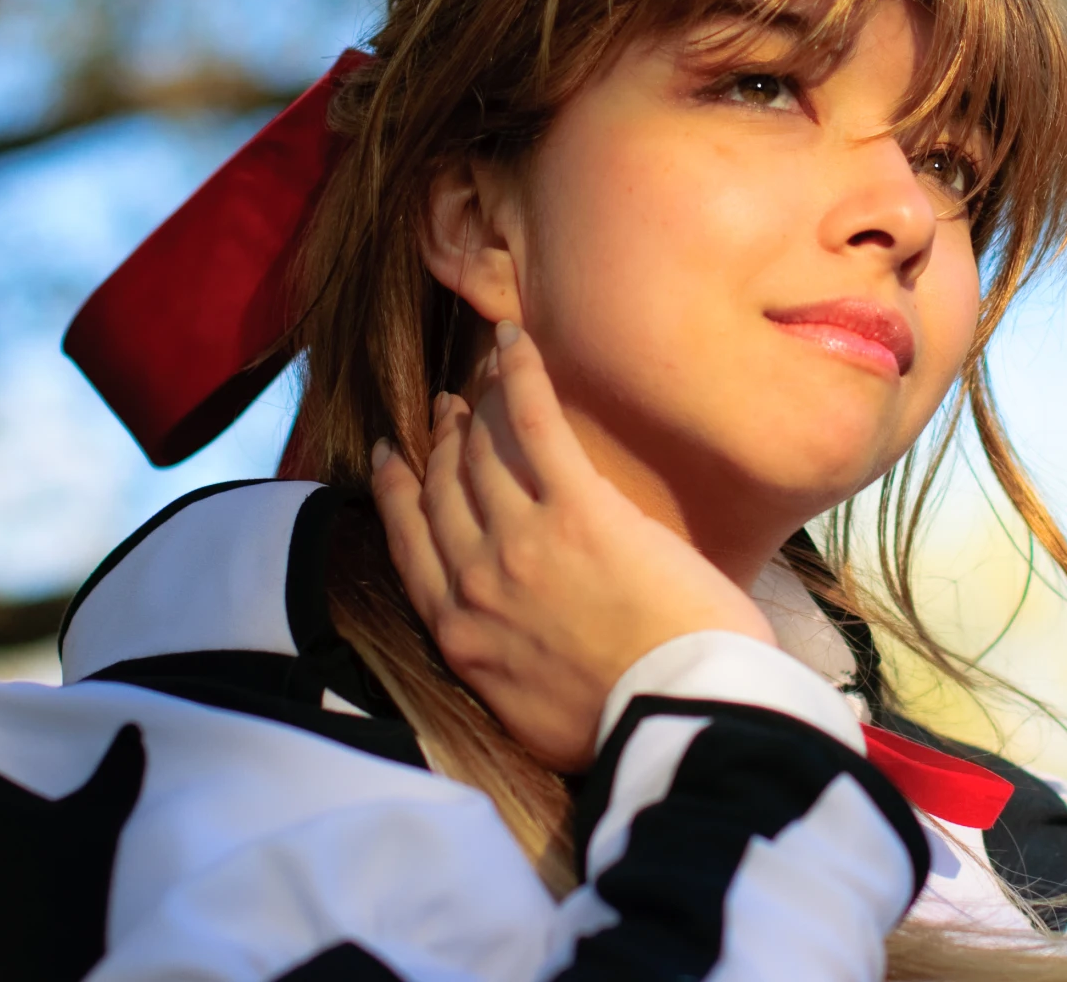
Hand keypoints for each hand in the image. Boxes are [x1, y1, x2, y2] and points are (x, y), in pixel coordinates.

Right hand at [371, 321, 775, 770]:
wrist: (673, 716)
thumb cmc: (622, 727)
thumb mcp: (533, 715)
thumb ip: (507, 670)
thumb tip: (515, 655)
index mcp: (460, 635)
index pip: (412, 545)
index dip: (398, 492)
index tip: (393, 459)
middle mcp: (475, 580)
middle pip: (443, 490)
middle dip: (439, 442)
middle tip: (444, 408)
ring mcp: (521, 539)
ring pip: (481, 454)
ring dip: (476, 409)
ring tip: (478, 381)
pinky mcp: (577, 508)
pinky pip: (535, 423)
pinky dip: (518, 375)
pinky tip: (514, 339)